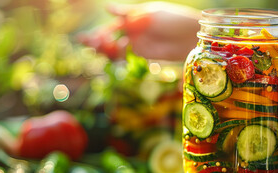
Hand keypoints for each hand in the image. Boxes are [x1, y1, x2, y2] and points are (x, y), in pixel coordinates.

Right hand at [78, 2, 199, 60]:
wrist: (190, 36)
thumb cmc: (172, 19)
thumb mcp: (149, 14)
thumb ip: (128, 14)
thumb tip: (107, 9)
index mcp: (132, 17)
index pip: (110, 26)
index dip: (98, 32)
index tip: (88, 38)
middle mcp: (131, 31)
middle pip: (108, 38)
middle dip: (96, 41)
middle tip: (87, 44)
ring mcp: (136, 43)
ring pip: (114, 49)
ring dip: (103, 50)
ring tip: (96, 50)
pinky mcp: (142, 55)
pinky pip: (125, 57)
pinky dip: (117, 56)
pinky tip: (115, 51)